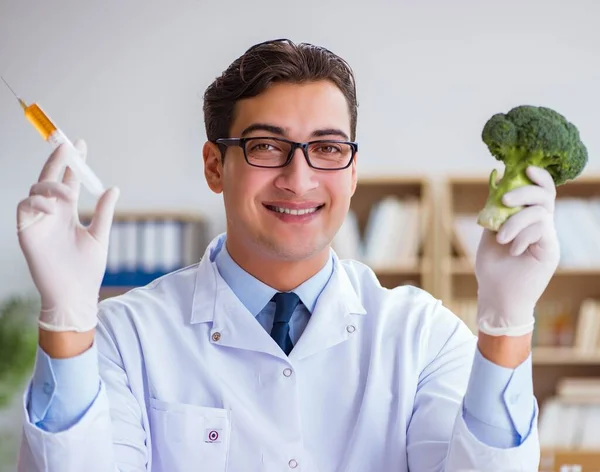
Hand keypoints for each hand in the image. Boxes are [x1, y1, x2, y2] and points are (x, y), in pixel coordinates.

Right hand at [17, 140, 118, 331]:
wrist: (74, 295)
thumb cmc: (87, 269)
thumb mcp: (100, 236)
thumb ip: (104, 212)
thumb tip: (114, 187)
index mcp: (69, 213)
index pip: (70, 181)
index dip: (73, 163)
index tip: (80, 144)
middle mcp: (52, 213)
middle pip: (51, 179)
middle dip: (57, 160)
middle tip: (68, 145)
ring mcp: (39, 221)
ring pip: (36, 188)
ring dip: (51, 184)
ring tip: (68, 193)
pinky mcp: (27, 231)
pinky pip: (24, 206)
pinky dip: (37, 201)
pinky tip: (54, 206)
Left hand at [475, 166, 559, 336]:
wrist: (496, 296)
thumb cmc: (492, 266)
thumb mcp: (490, 231)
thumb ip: (495, 209)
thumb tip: (496, 178)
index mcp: (529, 220)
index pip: (541, 192)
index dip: (538, 177)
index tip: (525, 168)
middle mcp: (542, 227)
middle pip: (545, 196)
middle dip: (525, 191)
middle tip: (505, 199)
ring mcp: (548, 239)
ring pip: (541, 212)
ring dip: (516, 221)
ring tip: (501, 238)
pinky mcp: (550, 252)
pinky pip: (541, 230)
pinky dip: (522, 235)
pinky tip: (512, 250)